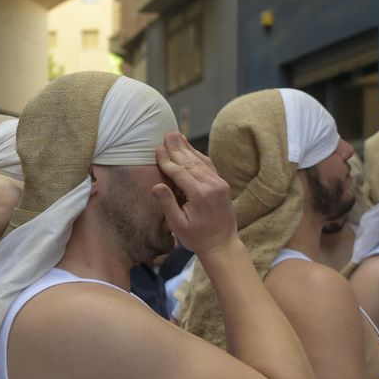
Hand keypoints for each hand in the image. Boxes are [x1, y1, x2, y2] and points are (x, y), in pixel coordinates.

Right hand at [151, 133, 236, 256]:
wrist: (222, 245)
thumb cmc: (197, 238)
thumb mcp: (177, 225)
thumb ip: (167, 203)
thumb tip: (156, 185)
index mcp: (199, 195)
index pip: (179, 172)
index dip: (166, 160)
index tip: (157, 149)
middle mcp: (211, 185)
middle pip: (190, 162)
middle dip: (177, 148)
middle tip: (167, 133)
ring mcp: (219, 184)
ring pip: (200, 161)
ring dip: (187, 148)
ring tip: (177, 136)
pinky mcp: (222, 185)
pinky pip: (209, 166)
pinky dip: (198, 156)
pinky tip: (191, 149)